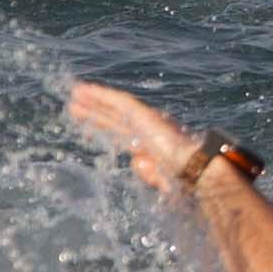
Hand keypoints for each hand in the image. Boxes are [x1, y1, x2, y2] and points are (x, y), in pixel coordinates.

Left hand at [66, 81, 204, 193]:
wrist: (197, 170)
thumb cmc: (185, 180)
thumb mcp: (163, 181)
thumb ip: (150, 172)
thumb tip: (139, 162)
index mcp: (151, 147)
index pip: (121, 136)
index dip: (103, 130)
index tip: (85, 128)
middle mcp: (148, 130)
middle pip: (115, 120)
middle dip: (95, 114)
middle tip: (75, 108)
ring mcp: (147, 121)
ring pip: (115, 108)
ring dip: (94, 101)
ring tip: (75, 94)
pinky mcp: (145, 115)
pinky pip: (120, 103)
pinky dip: (102, 96)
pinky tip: (85, 90)